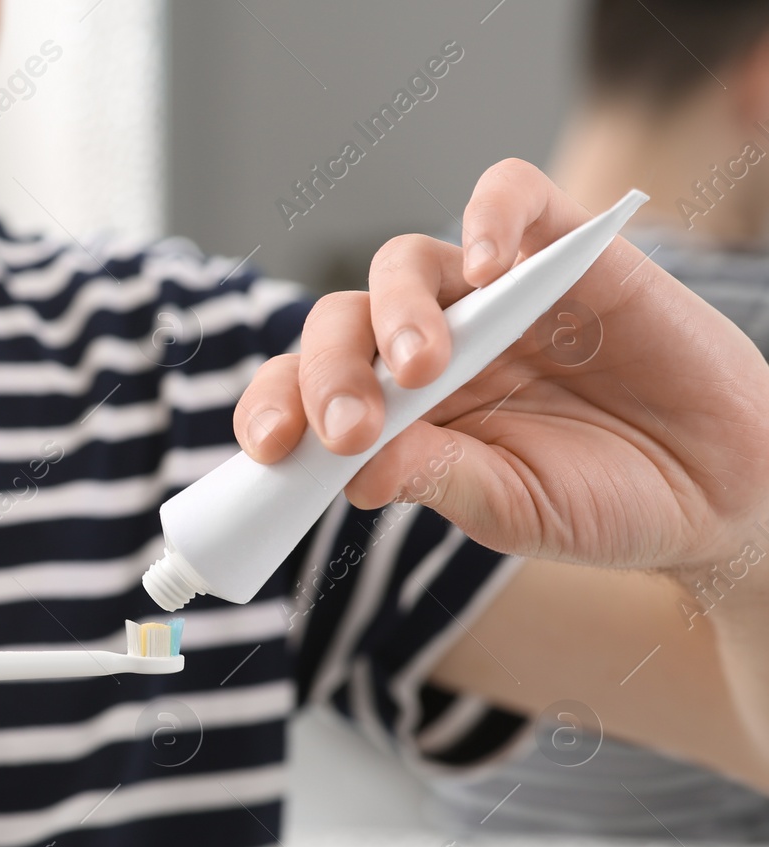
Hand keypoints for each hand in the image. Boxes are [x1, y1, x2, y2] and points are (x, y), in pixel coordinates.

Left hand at [234, 158, 768, 573]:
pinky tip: (494, 270)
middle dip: (328, 371)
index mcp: (396, 410)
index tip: (272, 449)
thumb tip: (354, 472)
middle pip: (342, 322)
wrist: (718, 487)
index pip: (306, 387)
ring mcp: (490, 295)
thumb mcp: (509, 507)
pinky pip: (510, 196)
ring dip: (398, 312)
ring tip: (419, 369)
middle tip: (348, 428)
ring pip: (405, 262)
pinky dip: (491, 218)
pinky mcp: (563, 249)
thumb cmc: (601, 499)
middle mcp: (429, 344)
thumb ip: (435, 478)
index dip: (274, 404)